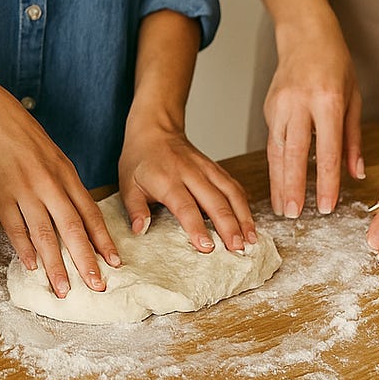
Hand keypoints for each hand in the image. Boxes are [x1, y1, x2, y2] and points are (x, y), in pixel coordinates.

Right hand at [0, 82, 117, 297]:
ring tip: (63, 289)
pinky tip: (32, 266)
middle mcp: (49, 185)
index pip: (90, 213)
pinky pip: (15, 227)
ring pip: (45, 234)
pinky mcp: (0, 196)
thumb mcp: (52, 155)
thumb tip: (74, 213)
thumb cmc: (20, 135)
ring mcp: (24, 191)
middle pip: (73, 228)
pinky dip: (24, 249)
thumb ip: (63, 184)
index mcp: (65, 175)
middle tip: (98, 286)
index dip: (103, 240)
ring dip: (56, 265)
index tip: (115, 263)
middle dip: (87, 261)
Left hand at [118, 119, 255, 252]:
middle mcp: (190, 173)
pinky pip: (234, 186)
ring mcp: (206, 169)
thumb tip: (140, 230)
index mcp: (167, 180)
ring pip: (231, 193)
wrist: (155, 130)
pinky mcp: (216, 168)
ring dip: (243, 217)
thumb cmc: (140, 160)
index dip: (197, 227)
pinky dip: (244, 204)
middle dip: (229, 226)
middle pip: (215, 201)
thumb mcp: (128, 185)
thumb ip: (135, 209)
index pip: (185, 207)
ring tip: (250, 239)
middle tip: (237, 249)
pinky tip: (249, 221)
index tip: (206, 246)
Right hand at [264, 24, 363, 216]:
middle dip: (291, 188)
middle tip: (292, 215)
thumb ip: (353, 139)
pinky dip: (274, 165)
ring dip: (277, 181)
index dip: (325, 182)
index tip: (325, 206)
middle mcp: (299, 104)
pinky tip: (277, 182)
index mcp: (326, 101)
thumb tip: (355, 174)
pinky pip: (272, 141)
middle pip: (293, 154)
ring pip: (276, 151)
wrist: (305, 36)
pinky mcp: (268, 108)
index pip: (326, 151)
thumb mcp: (354, 99)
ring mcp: (279, 105)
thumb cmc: (335, 66)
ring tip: (280, 207)